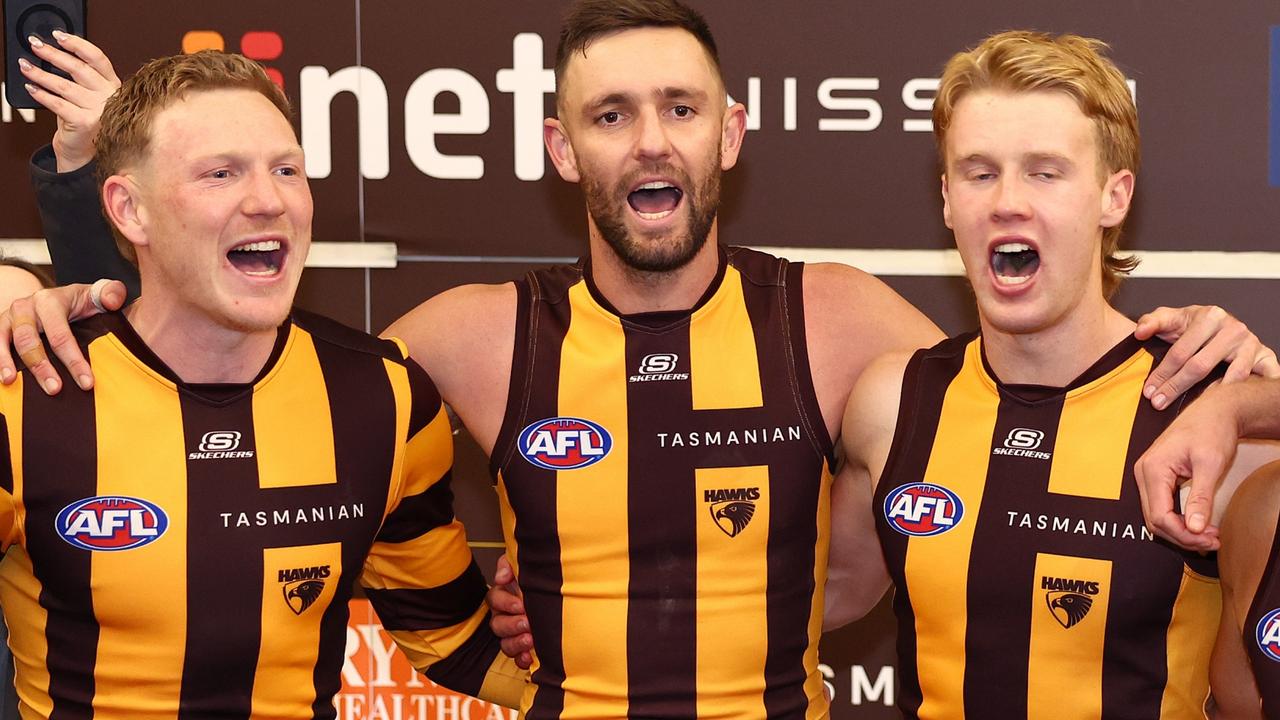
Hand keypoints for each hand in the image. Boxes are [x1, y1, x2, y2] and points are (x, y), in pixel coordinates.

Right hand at [0, 280, 125, 392]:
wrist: (49, 297)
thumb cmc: (76, 302)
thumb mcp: (94, 294)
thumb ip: (111, 292)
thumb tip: (113, 300)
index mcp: (50, 300)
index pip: (62, 335)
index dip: (74, 360)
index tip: (86, 383)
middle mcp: (26, 307)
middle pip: (30, 340)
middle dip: (42, 367)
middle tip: (55, 389)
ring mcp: (8, 317)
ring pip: (7, 341)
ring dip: (7, 363)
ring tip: (11, 382)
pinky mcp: (0, 327)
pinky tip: (2, 377)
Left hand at [18, 31, 119, 172]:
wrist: (85, 152)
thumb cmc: (85, 120)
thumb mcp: (87, 95)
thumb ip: (79, 77)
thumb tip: (52, 54)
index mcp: (113, 85)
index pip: (97, 58)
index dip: (77, 44)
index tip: (58, 35)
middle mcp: (109, 96)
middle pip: (79, 69)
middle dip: (54, 54)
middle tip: (35, 46)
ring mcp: (99, 111)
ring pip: (65, 86)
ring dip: (41, 74)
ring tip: (26, 66)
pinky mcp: (85, 123)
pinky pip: (58, 104)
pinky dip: (42, 95)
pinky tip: (31, 88)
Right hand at [487, 554, 532, 668]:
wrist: (568, 596)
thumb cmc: (543, 580)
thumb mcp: (525, 565)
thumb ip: (509, 564)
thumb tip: (501, 577)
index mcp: (505, 596)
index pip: (494, 599)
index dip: (504, 603)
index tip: (520, 604)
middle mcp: (506, 616)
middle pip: (497, 624)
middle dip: (512, 625)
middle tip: (527, 623)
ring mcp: (514, 634)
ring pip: (505, 643)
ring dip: (516, 643)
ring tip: (530, 640)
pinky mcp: (525, 649)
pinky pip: (518, 658)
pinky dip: (522, 659)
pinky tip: (530, 656)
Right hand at [1134, 384, 1237, 550]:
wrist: (1213, 410)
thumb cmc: (1211, 430)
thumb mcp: (1211, 464)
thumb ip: (1201, 498)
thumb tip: (1196, 528)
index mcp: (1153, 469)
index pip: (1160, 516)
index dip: (1184, 534)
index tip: (1209, 539)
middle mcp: (1143, 472)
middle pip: (1154, 520)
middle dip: (1182, 536)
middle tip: (1212, 541)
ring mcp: (1147, 474)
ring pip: (1156, 516)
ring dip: (1180, 530)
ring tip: (1208, 535)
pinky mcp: (1155, 476)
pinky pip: (1160, 506)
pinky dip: (1178, 520)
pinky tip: (1197, 524)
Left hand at [1136, 305, 1278, 409]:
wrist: (1219, 325)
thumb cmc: (1191, 325)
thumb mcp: (1170, 318)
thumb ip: (1152, 322)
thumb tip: (1140, 332)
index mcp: (1210, 316)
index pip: (1180, 351)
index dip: (1162, 373)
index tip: (1149, 391)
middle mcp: (1233, 328)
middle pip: (1201, 366)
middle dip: (1176, 388)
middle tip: (1159, 403)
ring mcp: (1251, 343)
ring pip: (1231, 376)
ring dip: (1211, 396)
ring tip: (1191, 410)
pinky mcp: (1265, 357)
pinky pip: (1261, 377)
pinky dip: (1250, 390)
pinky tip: (1234, 403)